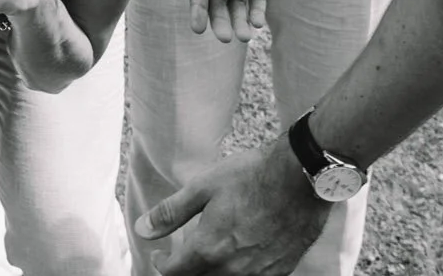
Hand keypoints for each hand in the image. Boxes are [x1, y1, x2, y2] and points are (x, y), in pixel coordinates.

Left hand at [134, 140, 326, 275]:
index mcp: (208, 249)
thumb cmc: (252, 176)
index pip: (172, 273)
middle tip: (182, 257)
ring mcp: (257, 274)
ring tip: (210, 255)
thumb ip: (171, 212)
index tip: (159, 253)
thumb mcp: (203, 186)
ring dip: (211, 273)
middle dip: (186, 272)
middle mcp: (231, 270)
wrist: (301, 178)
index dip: (161, 263)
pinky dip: (238, 272)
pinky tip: (240, 257)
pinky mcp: (279, 272)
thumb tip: (142, 229)